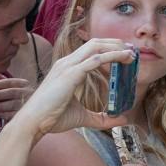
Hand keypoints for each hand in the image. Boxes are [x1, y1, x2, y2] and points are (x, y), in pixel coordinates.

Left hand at [0, 74, 30, 119]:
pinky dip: (5, 114)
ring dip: (0, 105)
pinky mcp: (26, 114)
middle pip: (11, 92)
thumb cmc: (18, 97)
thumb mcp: (13, 87)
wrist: (32, 111)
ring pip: (13, 104)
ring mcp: (27, 104)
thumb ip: (3, 81)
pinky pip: (14, 114)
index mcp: (24, 84)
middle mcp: (27, 92)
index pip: (10, 82)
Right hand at [18, 37, 133, 136]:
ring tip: (131, 53)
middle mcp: (67, 63)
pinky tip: (124, 59)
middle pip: (95, 43)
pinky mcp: (70, 74)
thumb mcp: (82, 117)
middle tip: (132, 51)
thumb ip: (101, 118)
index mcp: (67, 69)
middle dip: (115, 43)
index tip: (125, 55)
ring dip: (115, 47)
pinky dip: (112, 56)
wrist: (33, 122)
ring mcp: (68, 66)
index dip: (109, 49)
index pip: (90, 51)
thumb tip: (122, 119)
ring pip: (96, 47)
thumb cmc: (51, 118)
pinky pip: (95, 60)